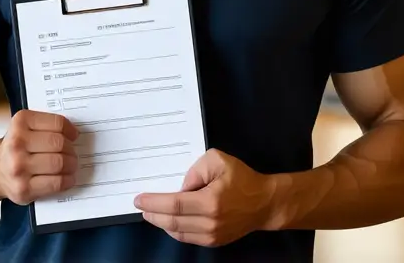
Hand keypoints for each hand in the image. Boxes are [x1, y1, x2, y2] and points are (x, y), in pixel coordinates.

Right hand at [0, 110, 79, 204]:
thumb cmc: (16, 148)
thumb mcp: (26, 127)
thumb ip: (47, 125)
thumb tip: (74, 134)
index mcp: (20, 123)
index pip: (57, 123)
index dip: (70, 130)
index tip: (73, 135)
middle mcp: (16, 144)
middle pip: (59, 143)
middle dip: (71, 149)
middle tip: (71, 153)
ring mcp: (19, 168)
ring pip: (59, 163)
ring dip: (71, 165)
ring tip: (69, 165)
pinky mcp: (24, 188)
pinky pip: (56, 183)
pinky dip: (67, 180)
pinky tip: (66, 178)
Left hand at [134, 149, 275, 246]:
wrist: (264, 203)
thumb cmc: (242, 178)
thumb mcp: (218, 161)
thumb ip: (195, 171)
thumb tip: (180, 188)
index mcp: (210, 202)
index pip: (174, 205)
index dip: (153, 203)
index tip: (139, 199)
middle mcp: (209, 223)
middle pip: (172, 222)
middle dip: (153, 215)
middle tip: (141, 207)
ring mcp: (212, 236)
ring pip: (178, 233)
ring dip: (161, 224)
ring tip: (151, 214)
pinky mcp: (214, 242)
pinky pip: (187, 238)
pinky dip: (174, 230)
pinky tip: (168, 222)